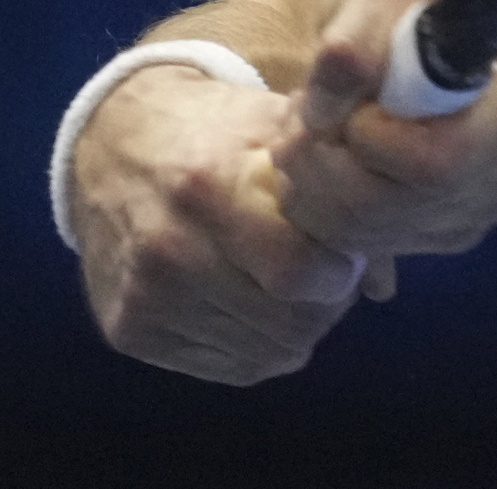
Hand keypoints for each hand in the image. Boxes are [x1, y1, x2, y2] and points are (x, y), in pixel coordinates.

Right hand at [70, 65, 368, 385]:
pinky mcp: (128, 330)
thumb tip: (383, 280)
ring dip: (295, 325)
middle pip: (287, 322)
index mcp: (209, 185)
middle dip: (326, 303)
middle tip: (326, 271)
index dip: (338, 270)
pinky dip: (258, 342)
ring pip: (265, 352)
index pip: (296, 270)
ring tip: (288, 280)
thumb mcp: (281, 129)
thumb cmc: (219, 132)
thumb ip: (341, 187)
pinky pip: (230, 367)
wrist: (113, 144)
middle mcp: (167, 247)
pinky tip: (253, 299)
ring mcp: (144, 296)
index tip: (345, 253)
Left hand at [269, 0, 496, 262]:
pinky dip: (324, 211)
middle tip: (295, 123)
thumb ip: (352, 40)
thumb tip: (331, 95)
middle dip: (325, 168)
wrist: (408, 35)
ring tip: (298, 137)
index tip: (337, 96)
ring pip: (375, 232)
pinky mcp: (448, 232)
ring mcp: (484, 207)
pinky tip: (322, 164)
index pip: (436, 161)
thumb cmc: (403, 7)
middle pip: (398, 205)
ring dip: (312, 190)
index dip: (368, 139)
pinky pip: (370, 244)